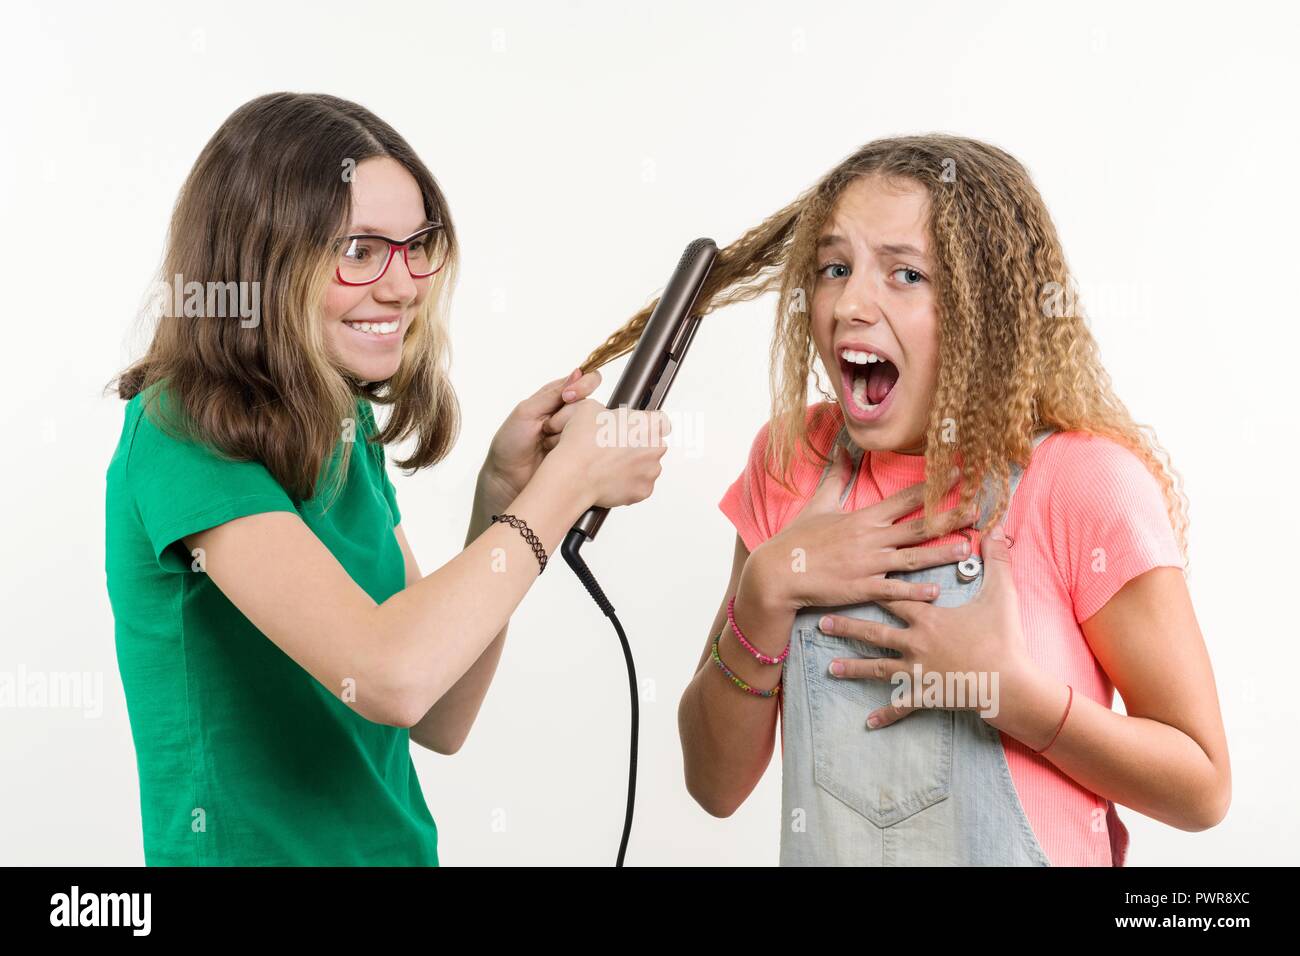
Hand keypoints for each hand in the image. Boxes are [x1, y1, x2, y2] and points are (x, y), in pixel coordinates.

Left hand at [480, 367, 602, 504]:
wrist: (507, 478)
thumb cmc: (510, 443)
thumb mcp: (526, 412)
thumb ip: (552, 394)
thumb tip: (577, 373)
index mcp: (555, 398)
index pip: (583, 380)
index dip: (583, 385)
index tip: (569, 396)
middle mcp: (570, 414)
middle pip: (591, 402)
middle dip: (574, 413)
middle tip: (550, 426)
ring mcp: (577, 434)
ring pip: (593, 424)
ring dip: (571, 432)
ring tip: (548, 444)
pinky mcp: (582, 453)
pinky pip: (592, 445)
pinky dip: (578, 447)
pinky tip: (561, 453)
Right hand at [542, 399, 669, 508]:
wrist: (573, 474)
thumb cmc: (582, 444)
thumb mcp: (591, 408)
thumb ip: (609, 411)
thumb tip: (606, 416)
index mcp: (648, 424)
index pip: (661, 421)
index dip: (647, 425)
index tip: (638, 430)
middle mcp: (655, 448)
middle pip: (654, 445)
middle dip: (639, 447)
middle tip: (616, 449)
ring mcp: (651, 471)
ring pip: (647, 467)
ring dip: (634, 466)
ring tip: (610, 465)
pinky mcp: (644, 491)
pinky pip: (639, 486)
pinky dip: (628, 484)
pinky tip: (611, 478)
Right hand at [749, 443, 976, 612]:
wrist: (777, 572)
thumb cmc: (797, 539)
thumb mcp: (818, 504)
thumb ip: (836, 477)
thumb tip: (842, 449)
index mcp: (865, 517)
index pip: (907, 497)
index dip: (935, 484)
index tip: (960, 473)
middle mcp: (872, 538)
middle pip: (920, 525)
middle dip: (951, 516)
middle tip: (980, 508)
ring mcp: (869, 564)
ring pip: (914, 557)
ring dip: (943, 552)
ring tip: (968, 546)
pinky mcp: (861, 588)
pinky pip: (893, 590)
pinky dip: (915, 591)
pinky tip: (936, 592)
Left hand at [817, 522, 1034, 728]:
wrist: (1010, 684)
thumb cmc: (1004, 639)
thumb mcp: (1001, 595)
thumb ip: (997, 561)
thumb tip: (998, 529)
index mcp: (928, 618)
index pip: (893, 597)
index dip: (871, 586)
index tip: (846, 579)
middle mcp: (916, 643)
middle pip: (874, 633)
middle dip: (847, 627)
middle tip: (822, 624)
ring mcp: (918, 671)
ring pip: (878, 669)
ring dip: (853, 668)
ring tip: (831, 669)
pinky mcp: (927, 694)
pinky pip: (902, 705)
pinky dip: (886, 714)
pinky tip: (868, 722)